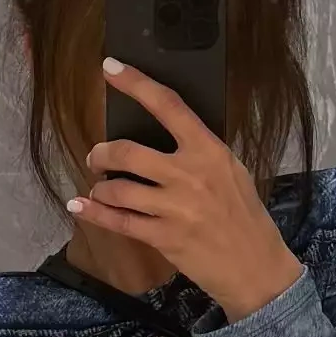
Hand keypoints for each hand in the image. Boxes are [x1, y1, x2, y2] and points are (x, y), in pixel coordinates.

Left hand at [68, 61, 302, 321]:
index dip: (136, 83)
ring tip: (102, 189)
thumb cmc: (245, 218)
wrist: (256, 268)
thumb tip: (164, 134)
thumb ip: (201, 153)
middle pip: (127, 152)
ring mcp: (175, 208)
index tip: (110, 67)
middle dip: (102, 153)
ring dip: (101, 187)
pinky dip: (93, 212)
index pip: (168, 106)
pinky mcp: (163, 238)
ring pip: (117, 189)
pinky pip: (118, 221)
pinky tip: (79, 206)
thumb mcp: (232, 174)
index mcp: (210, 151)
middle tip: (98, 157)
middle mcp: (190, 175)